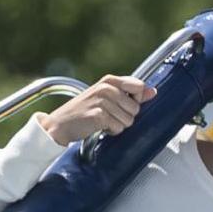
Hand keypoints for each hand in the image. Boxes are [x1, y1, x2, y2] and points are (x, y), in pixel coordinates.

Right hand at [39, 75, 153, 144]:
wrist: (60, 124)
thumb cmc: (84, 110)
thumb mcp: (106, 97)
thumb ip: (130, 93)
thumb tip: (153, 91)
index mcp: (109, 80)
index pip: (139, 86)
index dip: (137, 100)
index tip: (124, 105)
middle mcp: (106, 88)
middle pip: (136, 108)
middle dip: (125, 116)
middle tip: (108, 115)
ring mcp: (102, 101)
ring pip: (129, 120)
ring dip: (117, 125)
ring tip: (102, 121)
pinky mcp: (99, 115)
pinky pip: (118, 128)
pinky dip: (110, 131)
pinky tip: (98, 126)